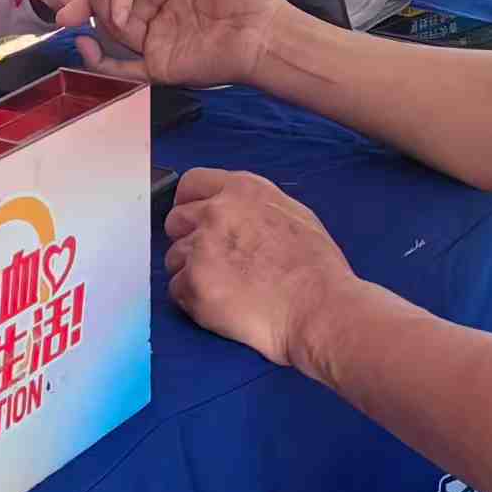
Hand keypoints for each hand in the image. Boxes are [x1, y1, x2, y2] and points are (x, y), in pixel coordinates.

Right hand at [74, 0, 279, 88]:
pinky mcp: (160, 67)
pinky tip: (83, 43)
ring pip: (118, 31)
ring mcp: (161, 48)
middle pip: (123, 9)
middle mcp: (165, 25)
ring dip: (100, 12)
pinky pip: (123, 70)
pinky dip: (100, 62)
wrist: (267, 33)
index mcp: (179, 3)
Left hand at [162, 168, 353, 367]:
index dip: (190, 204)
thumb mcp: (291, 214)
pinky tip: (223, 305)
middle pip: (176, 221)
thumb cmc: (316, 269)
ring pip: (174, 258)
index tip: (196, 221)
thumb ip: (252, 207)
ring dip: (192, 273)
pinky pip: (177, 289)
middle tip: (215, 262)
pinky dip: (193, 300)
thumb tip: (234, 212)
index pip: (192, 183)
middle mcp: (216, 211)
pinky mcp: (193, 282)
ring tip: (227, 289)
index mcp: (242, 190)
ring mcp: (201, 247)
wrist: (318, 308)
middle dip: (189, 240)